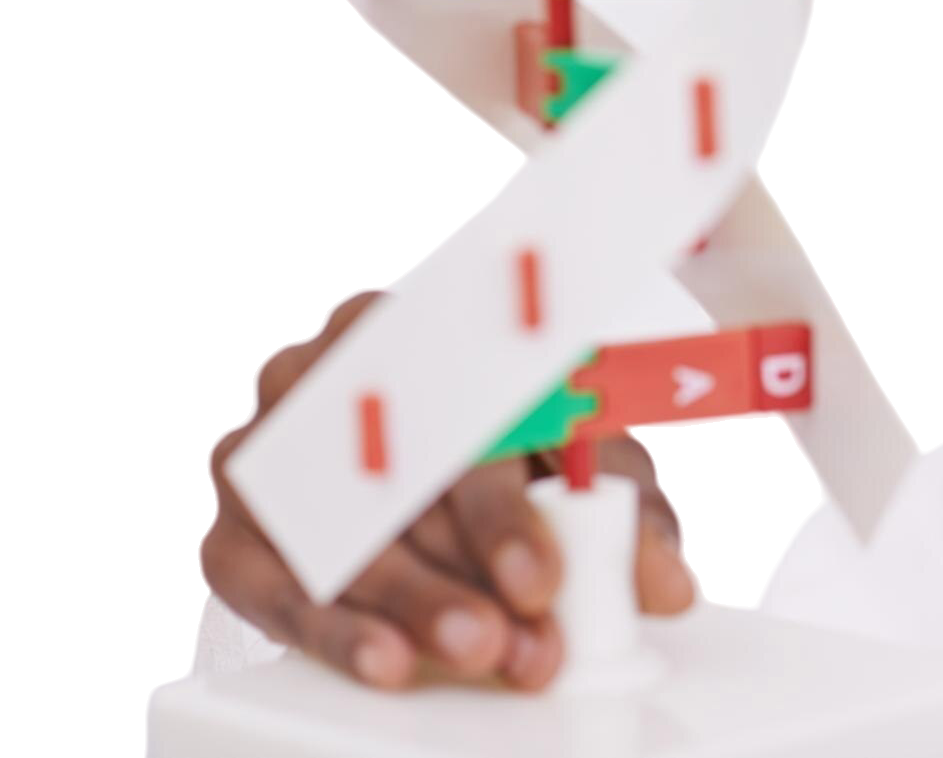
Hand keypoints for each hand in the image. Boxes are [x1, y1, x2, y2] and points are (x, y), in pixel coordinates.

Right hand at [193, 287, 706, 690]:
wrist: (398, 447)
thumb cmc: (501, 437)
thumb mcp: (573, 450)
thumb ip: (625, 506)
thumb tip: (671, 582)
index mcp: (413, 323)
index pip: (451, 412)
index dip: (500, 506)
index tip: (540, 577)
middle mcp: (325, 371)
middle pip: (390, 480)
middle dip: (466, 572)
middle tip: (520, 637)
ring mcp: (264, 448)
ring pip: (331, 535)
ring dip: (411, 606)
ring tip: (478, 653)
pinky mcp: (231, 528)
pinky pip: (269, 585)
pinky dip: (335, 630)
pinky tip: (385, 659)